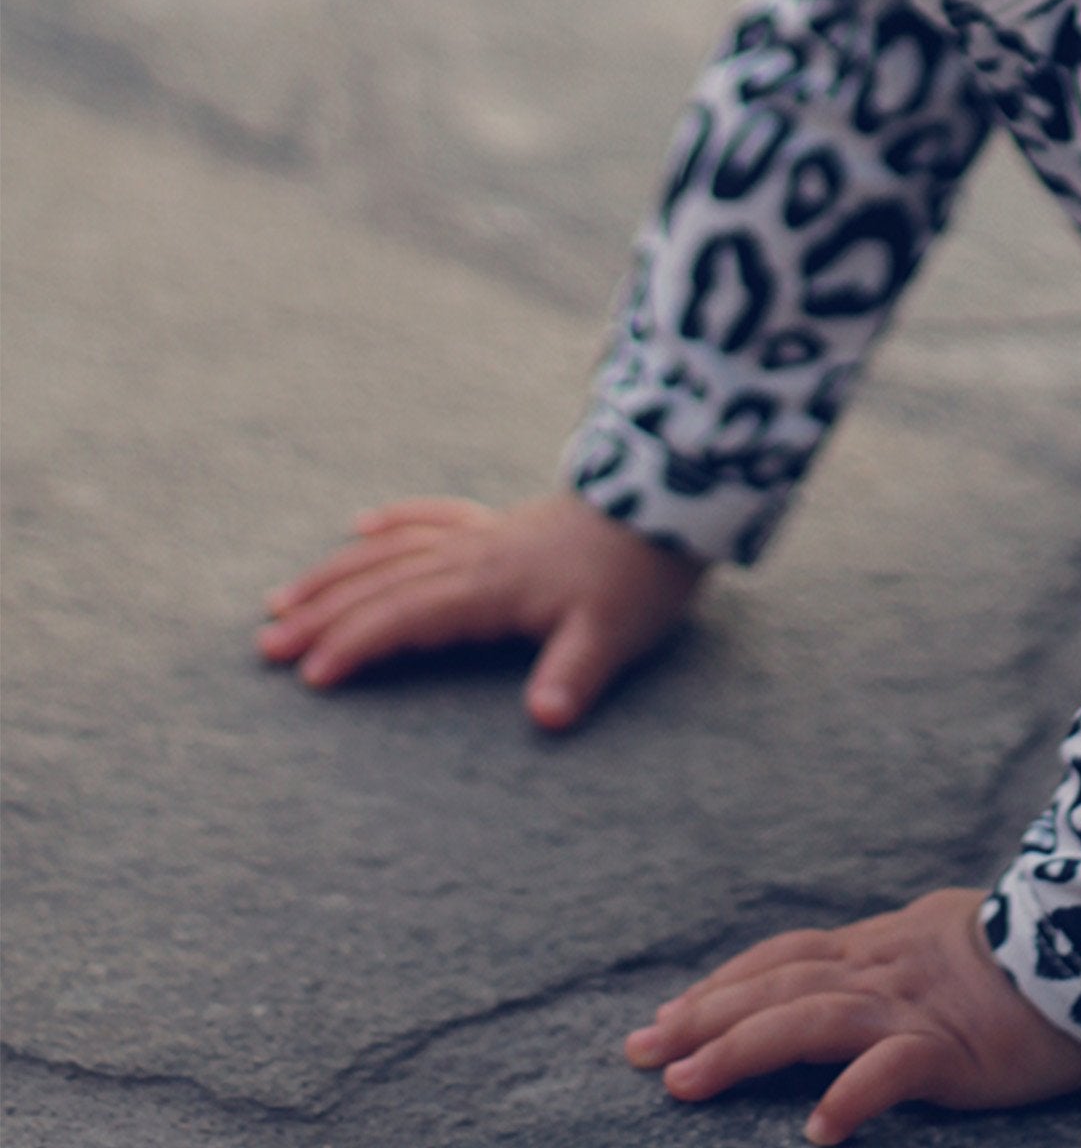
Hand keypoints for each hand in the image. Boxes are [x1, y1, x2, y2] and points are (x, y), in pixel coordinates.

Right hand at [258, 493, 704, 728]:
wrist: (668, 507)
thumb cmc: (640, 578)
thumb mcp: (613, 635)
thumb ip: (573, 675)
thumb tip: (545, 719)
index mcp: (490, 587)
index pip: (406, 616)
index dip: (357, 643)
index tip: (310, 674)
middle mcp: (475, 557)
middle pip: (382, 584)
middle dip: (322, 615)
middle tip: (265, 647)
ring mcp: (485, 535)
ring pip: (394, 551)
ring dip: (337, 574)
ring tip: (282, 599)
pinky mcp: (503, 524)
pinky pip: (433, 518)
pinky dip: (394, 522)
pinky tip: (361, 526)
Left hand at [625, 888, 1080, 1142]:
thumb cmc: (1028, 953)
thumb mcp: (943, 939)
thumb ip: (891, 956)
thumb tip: (840, 973)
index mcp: (881, 945)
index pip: (784, 957)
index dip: (721, 984)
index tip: (663, 1017)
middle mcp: (884, 968)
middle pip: (778, 983)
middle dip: (702, 1017)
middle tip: (637, 1052)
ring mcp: (916, 1006)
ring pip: (812, 1019)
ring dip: (742, 1050)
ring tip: (686, 1084)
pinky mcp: (955, 1049)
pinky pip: (895, 1070)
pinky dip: (853, 1096)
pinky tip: (818, 1129)